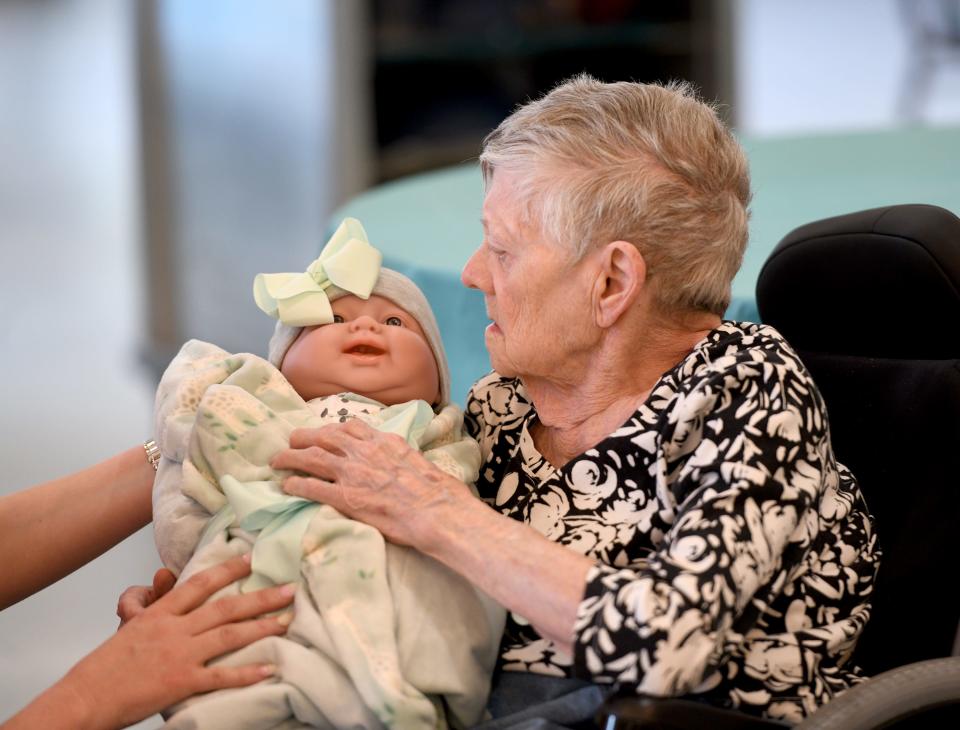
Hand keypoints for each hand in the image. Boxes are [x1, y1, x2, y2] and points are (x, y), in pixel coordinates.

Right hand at [12, 554, 295, 729]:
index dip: (227, 570)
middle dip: (260, 597)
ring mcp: (179, 655)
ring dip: (262, 626)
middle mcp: (173, 629)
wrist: (84, 698)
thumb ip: (152, 600)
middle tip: (290, 589)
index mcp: (159, 614)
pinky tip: (269, 669)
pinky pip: (221, 676)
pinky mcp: (181, 683)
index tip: (251, 559)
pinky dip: (247, 673)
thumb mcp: (129, 625)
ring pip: (229, 635)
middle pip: (224, 607)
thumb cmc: (105, 666)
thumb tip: (164, 573)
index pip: (199, 584)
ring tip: (287, 620)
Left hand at [271, 420, 472, 548]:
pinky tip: (286, 486)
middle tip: (292, 440)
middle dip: (304, 437)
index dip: (332, 429)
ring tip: (278, 460)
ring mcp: (352, 474)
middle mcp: (364, 452)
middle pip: (324, 437)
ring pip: (311, 457)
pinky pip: (311, 487)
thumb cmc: (437, 490)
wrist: (437, 511)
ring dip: (291, 457)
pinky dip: (295, 483)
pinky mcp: (345, 498)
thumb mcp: (418, 461)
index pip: (351, 427)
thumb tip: (401, 462)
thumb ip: (401, 457)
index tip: (324, 432)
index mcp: (384, 442)